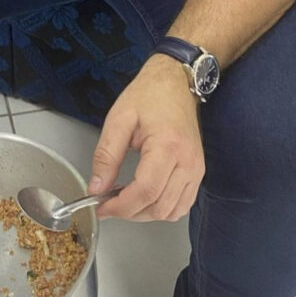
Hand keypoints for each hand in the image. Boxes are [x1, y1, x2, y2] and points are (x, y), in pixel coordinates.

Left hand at [88, 54, 203, 222]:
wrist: (176, 83)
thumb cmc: (149, 95)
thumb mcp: (119, 119)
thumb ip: (106, 156)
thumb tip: (97, 187)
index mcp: (168, 146)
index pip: (145, 191)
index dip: (121, 206)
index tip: (101, 207)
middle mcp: (188, 162)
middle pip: (158, 207)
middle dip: (129, 212)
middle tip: (108, 204)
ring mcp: (196, 169)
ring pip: (171, 212)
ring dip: (145, 214)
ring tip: (124, 200)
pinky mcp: (198, 172)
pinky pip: (182, 205)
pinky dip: (162, 209)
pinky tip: (144, 197)